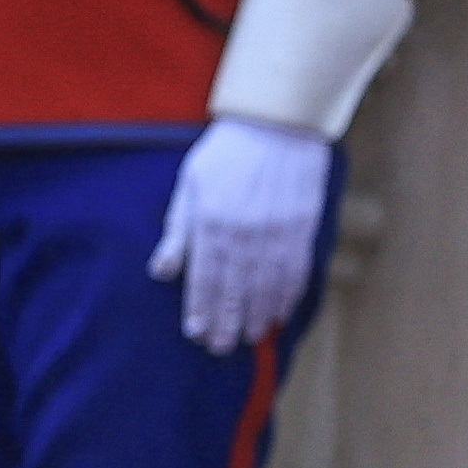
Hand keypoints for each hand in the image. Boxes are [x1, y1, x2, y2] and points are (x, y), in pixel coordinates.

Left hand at [146, 119, 328, 354]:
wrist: (278, 119)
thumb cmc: (226, 151)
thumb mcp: (190, 184)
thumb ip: (177, 230)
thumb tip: (162, 272)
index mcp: (213, 222)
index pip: (204, 277)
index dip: (200, 308)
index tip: (196, 334)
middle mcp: (246, 232)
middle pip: (236, 288)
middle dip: (227, 321)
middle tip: (220, 349)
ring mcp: (279, 230)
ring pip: (267, 284)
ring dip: (258, 314)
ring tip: (249, 337)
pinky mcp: (305, 225)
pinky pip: (297, 269)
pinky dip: (289, 294)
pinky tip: (281, 311)